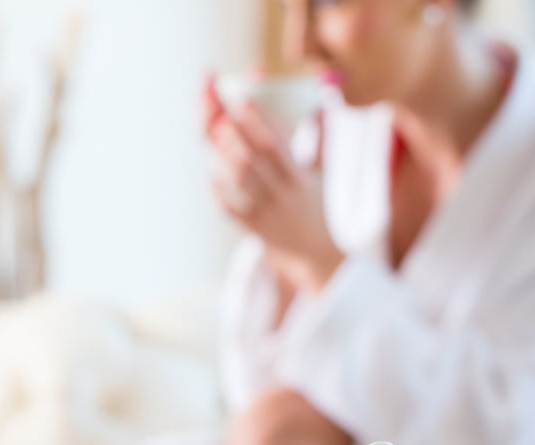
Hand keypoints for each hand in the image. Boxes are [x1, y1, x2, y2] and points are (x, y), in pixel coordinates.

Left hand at [203, 76, 343, 293]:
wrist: (319, 255)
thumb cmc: (318, 206)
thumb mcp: (322, 172)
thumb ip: (321, 137)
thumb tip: (324, 102)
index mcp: (300, 177)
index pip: (277, 144)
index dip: (260, 121)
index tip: (245, 100)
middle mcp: (284, 194)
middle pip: (255, 159)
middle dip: (237, 135)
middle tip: (221, 114)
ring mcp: (268, 212)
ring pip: (242, 182)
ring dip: (226, 160)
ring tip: (214, 139)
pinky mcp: (255, 229)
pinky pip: (233, 211)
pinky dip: (220, 195)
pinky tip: (210, 178)